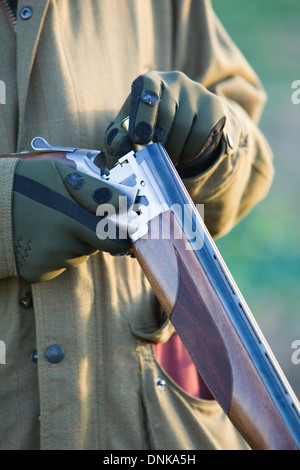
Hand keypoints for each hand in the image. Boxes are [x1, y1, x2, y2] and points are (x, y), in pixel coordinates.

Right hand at [13, 159, 130, 282]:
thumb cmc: (28, 183)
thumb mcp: (63, 174)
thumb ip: (97, 191)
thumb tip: (128, 203)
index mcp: (72, 219)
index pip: (116, 238)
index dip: (123, 232)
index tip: (125, 226)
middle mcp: (62, 246)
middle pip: (96, 246)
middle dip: (92, 232)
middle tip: (71, 215)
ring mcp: (49, 262)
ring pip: (78, 255)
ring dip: (73, 242)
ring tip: (51, 225)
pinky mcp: (37, 273)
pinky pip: (60, 265)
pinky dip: (56, 255)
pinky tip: (42, 239)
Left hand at [104, 71, 225, 174]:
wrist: (182, 122)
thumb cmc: (147, 126)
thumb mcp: (128, 129)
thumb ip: (117, 137)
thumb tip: (119, 148)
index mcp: (150, 81)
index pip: (149, 87)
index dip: (144, 114)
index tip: (140, 138)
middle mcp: (175, 80)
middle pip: (168, 112)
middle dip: (159, 141)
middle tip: (153, 157)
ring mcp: (197, 91)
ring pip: (185, 127)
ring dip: (173, 150)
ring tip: (167, 158)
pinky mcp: (213, 106)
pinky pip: (201, 134)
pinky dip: (190, 151)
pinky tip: (183, 154)